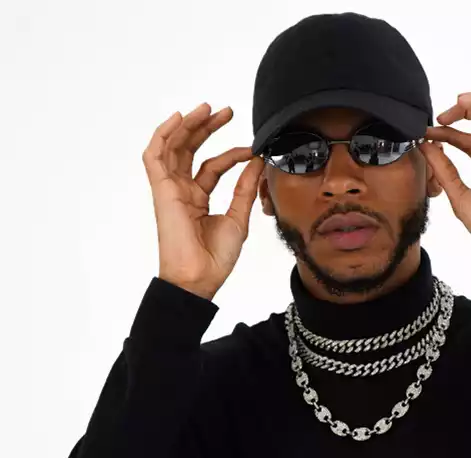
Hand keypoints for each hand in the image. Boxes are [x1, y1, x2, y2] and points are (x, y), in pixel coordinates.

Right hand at [142, 102, 263, 299]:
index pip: (214, 167)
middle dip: (207, 128)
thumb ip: (245, 188)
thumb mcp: (238, 217)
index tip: (252, 150)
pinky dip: (164, 135)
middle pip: (191, 150)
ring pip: (174, 147)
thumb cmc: (215, 257)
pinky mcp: (162, 190)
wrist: (200, 277)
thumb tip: (258, 163)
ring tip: (206, 109)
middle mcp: (183, 191)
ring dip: (188, 126)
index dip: (233, 154)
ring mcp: (171, 190)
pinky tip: (179, 119)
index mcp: (199, 199)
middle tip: (226, 112)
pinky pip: (155, 156)